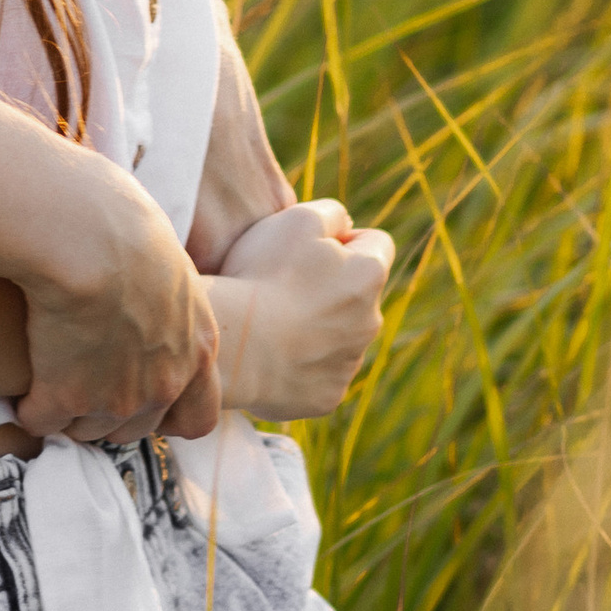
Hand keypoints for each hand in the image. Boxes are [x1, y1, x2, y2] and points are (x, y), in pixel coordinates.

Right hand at [16, 167, 220, 444]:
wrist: (84, 234)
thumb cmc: (122, 223)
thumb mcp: (168, 261)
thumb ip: (168, 295)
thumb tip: (150, 285)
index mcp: (198, 350)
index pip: (199, 419)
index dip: (169, 415)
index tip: (143, 395)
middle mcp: (164, 384)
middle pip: (135, 430)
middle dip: (108, 413)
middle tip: (82, 382)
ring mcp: (116, 398)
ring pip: (87, 431)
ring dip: (68, 412)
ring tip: (47, 381)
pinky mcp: (66, 398)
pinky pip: (42, 421)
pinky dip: (30, 407)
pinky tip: (22, 387)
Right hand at [206, 201, 393, 417]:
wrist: (234, 346)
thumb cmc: (263, 275)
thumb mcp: (298, 219)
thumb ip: (331, 213)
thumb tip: (345, 225)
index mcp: (369, 274)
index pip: (376, 243)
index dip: (344, 238)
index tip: (309, 247)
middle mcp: (371, 321)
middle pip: (357, 294)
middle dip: (330, 288)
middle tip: (282, 285)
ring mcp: (349, 364)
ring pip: (339, 336)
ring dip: (315, 327)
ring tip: (270, 323)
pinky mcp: (327, 397)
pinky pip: (318, 375)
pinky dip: (300, 364)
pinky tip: (269, 355)